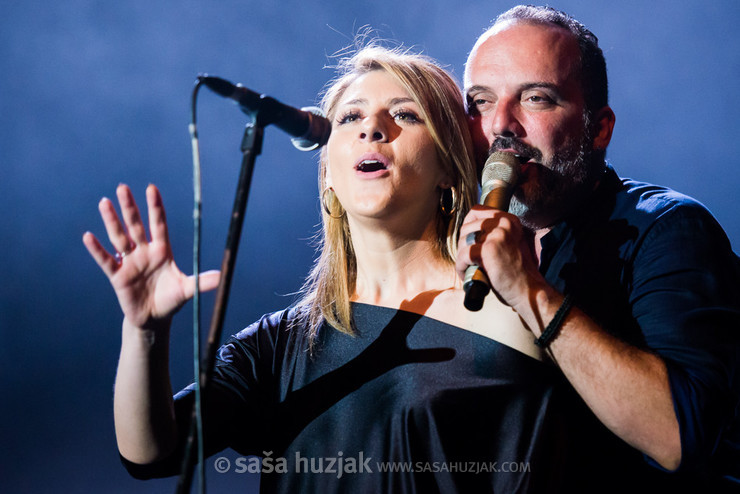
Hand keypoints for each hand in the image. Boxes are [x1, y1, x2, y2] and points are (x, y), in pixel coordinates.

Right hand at [83, 184, 219, 329]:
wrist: (153, 319)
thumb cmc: (171, 300)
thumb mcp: (188, 290)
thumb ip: (203, 281)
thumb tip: (223, 276)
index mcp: (162, 251)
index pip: (158, 224)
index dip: (155, 207)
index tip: (152, 188)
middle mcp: (144, 252)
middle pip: (136, 226)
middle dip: (130, 207)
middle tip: (123, 187)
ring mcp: (129, 262)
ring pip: (119, 237)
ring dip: (112, 221)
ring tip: (104, 202)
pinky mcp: (117, 276)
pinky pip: (105, 260)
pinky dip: (97, 249)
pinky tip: (88, 236)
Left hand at [455, 205, 544, 309]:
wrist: (528, 290)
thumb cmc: (518, 272)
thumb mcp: (511, 243)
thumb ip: (496, 232)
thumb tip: (470, 229)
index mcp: (509, 220)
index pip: (476, 211)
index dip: (468, 227)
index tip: (469, 241)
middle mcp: (503, 224)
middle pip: (466, 227)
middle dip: (463, 245)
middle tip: (469, 260)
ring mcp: (495, 236)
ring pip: (463, 242)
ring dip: (461, 258)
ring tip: (469, 269)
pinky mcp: (488, 250)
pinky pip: (463, 255)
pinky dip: (461, 267)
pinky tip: (467, 274)